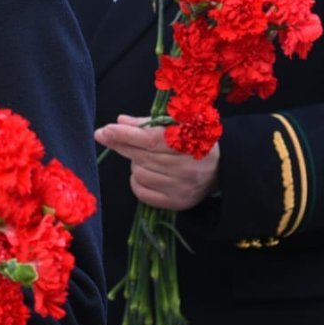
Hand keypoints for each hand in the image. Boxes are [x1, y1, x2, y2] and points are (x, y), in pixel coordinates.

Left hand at [94, 115, 218, 209]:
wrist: (219, 170)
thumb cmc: (194, 143)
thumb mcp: (177, 126)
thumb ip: (149, 123)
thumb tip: (120, 121)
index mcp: (191, 144)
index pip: (151, 140)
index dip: (127, 134)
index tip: (106, 129)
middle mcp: (187, 169)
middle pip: (143, 156)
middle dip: (121, 144)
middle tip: (104, 134)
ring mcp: (182, 188)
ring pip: (140, 173)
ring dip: (134, 163)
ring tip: (143, 157)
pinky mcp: (176, 203)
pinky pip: (142, 193)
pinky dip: (136, 181)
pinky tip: (142, 173)